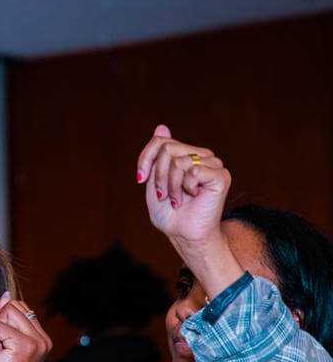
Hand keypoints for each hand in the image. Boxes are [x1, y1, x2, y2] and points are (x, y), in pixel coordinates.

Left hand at [137, 124, 230, 244]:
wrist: (184, 234)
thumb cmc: (170, 214)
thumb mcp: (154, 183)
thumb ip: (156, 157)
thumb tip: (161, 127)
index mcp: (185, 156)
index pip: (161, 141)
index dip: (146, 158)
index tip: (140, 179)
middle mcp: (200, 156)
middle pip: (168, 149)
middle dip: (158, 176)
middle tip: (163, 195)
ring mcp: (212, 164)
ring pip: (179, 161)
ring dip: (171, 186)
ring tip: (177, 201)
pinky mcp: (221, 175)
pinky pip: (194, 171)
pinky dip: (186, 188)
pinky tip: (192, 198)